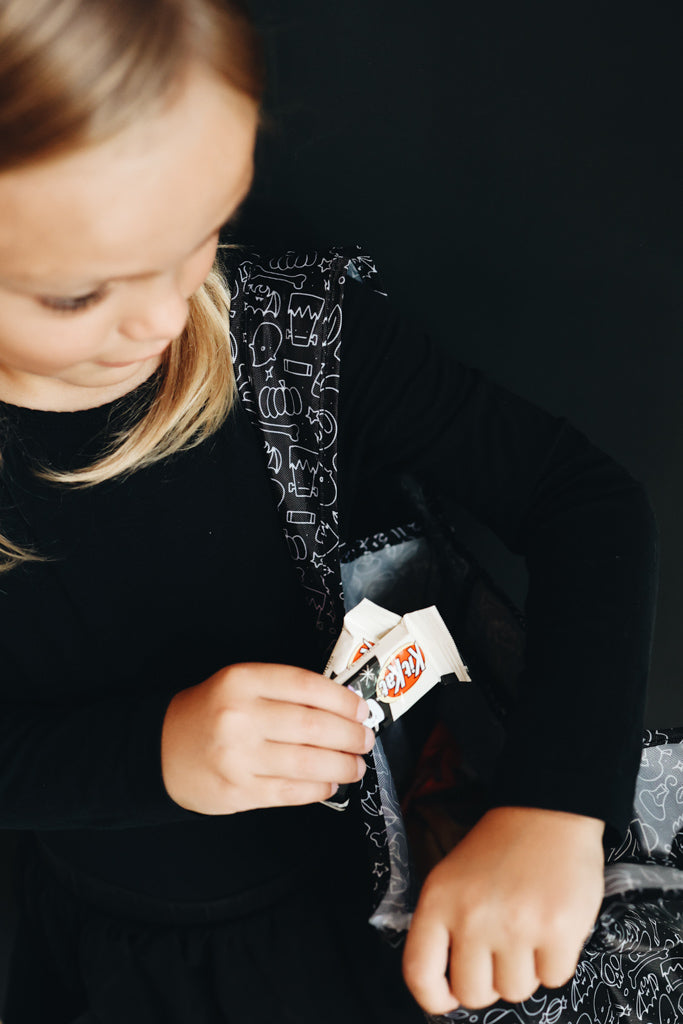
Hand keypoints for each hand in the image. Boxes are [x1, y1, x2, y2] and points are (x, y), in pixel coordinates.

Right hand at [161, 662, 373, 813]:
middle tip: (365, 739)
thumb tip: (342, 707)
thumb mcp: (239, 684)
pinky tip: (329, 783)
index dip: (342, 700)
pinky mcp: (238, 791)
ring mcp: (238, 757)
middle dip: (350, 735)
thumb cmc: (211, 712)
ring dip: (342, 765)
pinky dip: (318, 788)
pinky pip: (291, 791)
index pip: (306, 686)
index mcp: (242, 681)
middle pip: (313, 726)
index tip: (361, 709)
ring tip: (356, 765)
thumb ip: (283, 691)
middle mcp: (240, 717)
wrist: (160, 748)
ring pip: (308, 763)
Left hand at [402, 806, 604, 1013]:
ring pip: (515, 991)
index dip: (434, 997)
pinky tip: (552, 926)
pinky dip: (556, 961)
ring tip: (528, 928)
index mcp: (439, 900)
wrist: (547, 811)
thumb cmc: (499, 850)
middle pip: (473, 993)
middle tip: (501, 950)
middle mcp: (473, 916)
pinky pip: (553, 979)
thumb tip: (449, 987)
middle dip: (490, 981)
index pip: (419, 973)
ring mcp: (516, 925)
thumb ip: (444, 926)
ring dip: (525, 969)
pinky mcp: (558, 930)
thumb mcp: (453, 878)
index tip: (450, 995)